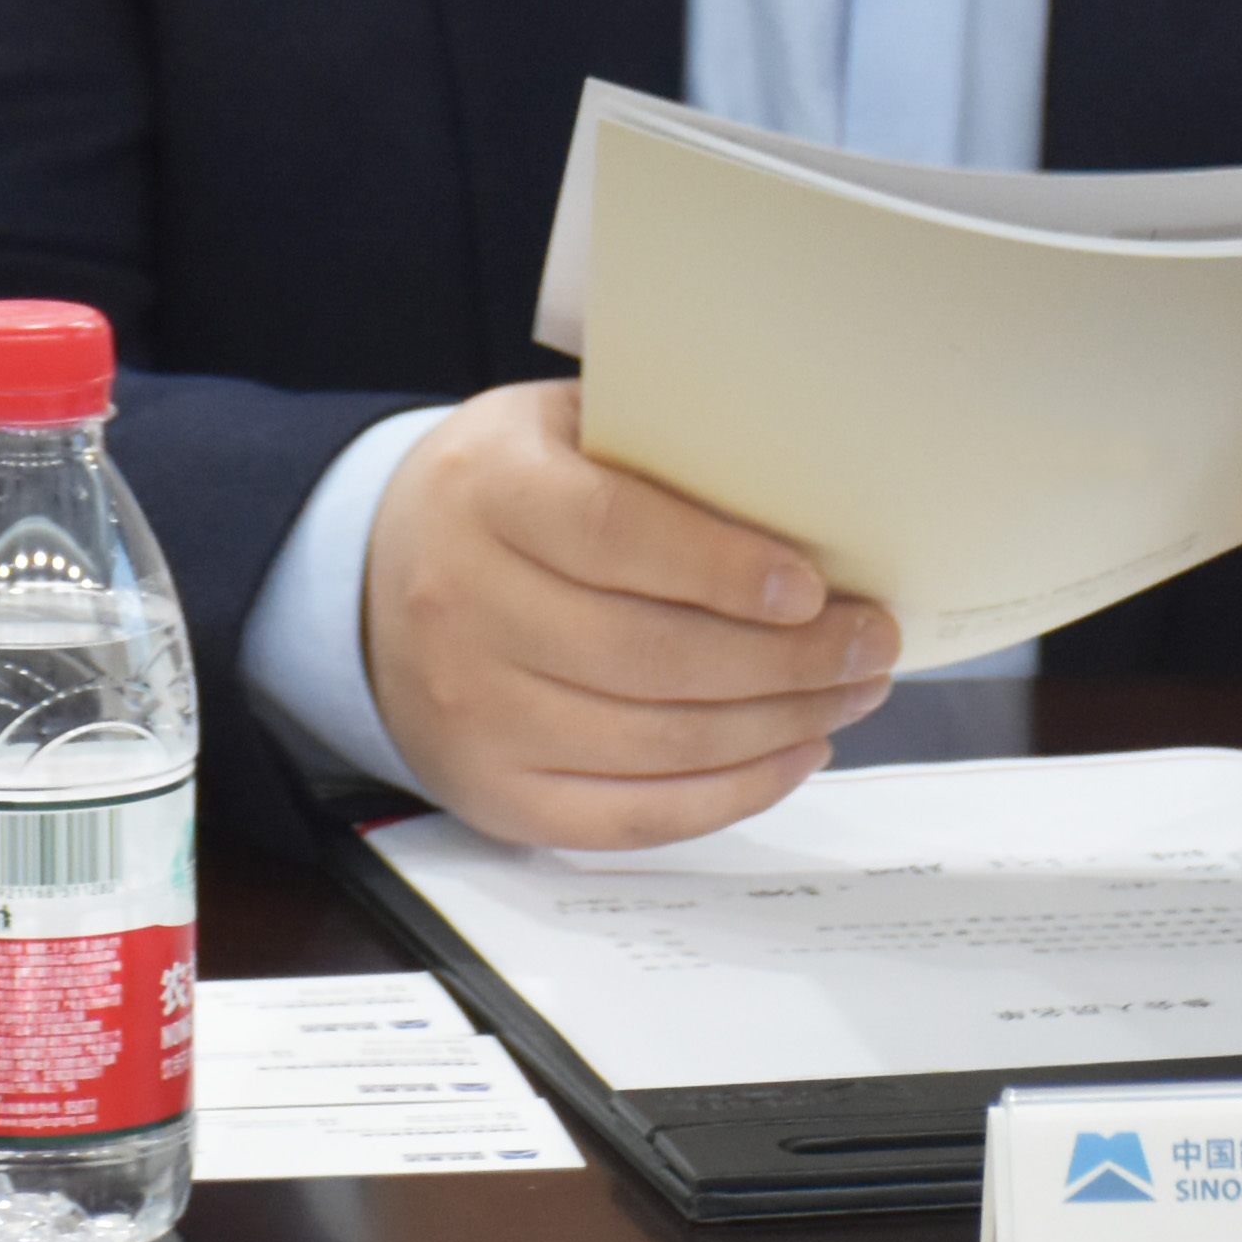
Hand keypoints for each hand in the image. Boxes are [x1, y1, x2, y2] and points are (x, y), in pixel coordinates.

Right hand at [362, 379, 898, 848]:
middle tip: (870, 644)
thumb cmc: (505, 491)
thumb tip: (807, 484)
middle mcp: (466, 606)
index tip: (812, 589)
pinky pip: (628, 816)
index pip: (615, 536)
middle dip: (786, 661)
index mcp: (489, 492)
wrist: (371, 578)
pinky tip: (792, 755)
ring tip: (850, 693)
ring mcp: (474, 713)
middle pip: (650, 653)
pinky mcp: (492, 793)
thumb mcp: (560, 426)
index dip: (723, 568)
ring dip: (776, 726)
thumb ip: (657, 444)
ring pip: (653, 741)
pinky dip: (725, 795)